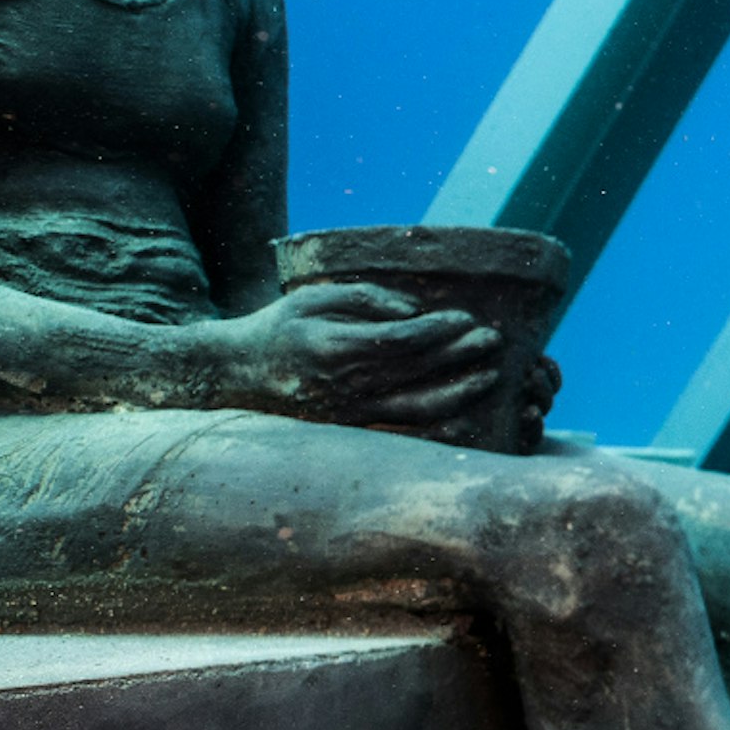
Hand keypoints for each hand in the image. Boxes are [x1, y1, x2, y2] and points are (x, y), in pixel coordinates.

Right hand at [193, 283, 504, 424]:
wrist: (235, 375)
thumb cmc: (277, 328)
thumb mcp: (312, 298)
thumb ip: (365, 299)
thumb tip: (414, 310)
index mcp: (334, 347)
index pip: (402, 340)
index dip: (440, 331)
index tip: (467, 318)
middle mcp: (345, 385)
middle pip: (418, 372)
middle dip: (461, 356)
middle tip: (494, 342)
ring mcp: (349, 413)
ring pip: (416, 407)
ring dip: (459, 392)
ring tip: (490, 376)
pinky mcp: (350, 429)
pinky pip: (401, 431)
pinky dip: (435, 426)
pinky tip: (463, 417)